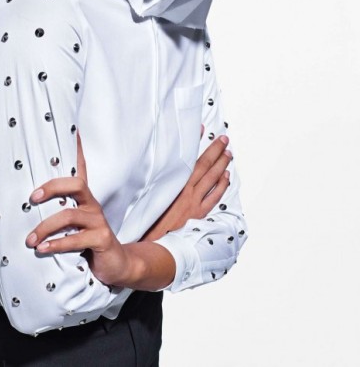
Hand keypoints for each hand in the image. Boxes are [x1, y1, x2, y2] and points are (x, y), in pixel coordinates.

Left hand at [25, 132, 128, 286]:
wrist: (115, 264)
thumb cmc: (88, 241)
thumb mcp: (72, 225)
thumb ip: (55, 213)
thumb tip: (25, 205)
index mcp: (83, 198)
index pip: (80, 168)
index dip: (76, 148)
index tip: (72, 130)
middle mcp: (92, 205)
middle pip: (76, 184)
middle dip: (52, 187)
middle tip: (31, 198)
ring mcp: (98, 221)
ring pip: (70, 215)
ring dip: (45, 227)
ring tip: (30, 240)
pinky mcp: (102, 239)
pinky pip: (76, 239)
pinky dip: (56, 244)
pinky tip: (42, 250)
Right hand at [141, 125, 232, 240]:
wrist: (154, 246)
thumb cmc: (148, 222)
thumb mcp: (149, 197)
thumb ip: (156, 181)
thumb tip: (159, 165)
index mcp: (175, 186)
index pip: (191, 159)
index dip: (198, 144)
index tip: (204, 130)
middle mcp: (187, 192)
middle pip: (205, 166)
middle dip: (216, 151)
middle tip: (224, 139)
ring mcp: (195, 203)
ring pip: (213, 180)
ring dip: (222, 165)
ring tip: (229, 153)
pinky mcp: (199, 214)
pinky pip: (214, 197)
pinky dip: (222, 185)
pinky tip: (226, 176)